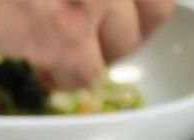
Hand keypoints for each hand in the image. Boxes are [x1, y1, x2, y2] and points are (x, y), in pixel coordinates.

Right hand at [0, 0, 174, 87]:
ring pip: (122, 47)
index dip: (129, 3)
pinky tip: (42, 68)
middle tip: (88, 37)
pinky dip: (64, 78)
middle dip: (121, 31)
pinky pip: (85, 74)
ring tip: (57, 54)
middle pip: (151, 14)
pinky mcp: (65, 34)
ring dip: (92, 56)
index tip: (104, 13)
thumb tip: (71, 1)